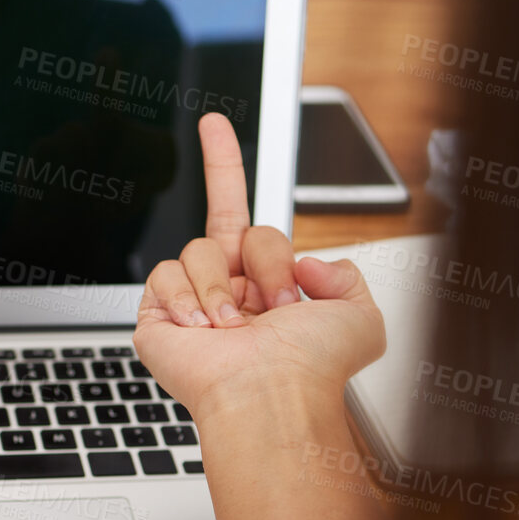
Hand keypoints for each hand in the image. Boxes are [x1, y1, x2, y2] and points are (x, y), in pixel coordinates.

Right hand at [134, 113, 384, 420]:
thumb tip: (306, 263)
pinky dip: (187, 299)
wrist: (273, 395)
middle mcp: (228, 288)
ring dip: (224, 287)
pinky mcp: (157, 318)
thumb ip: (347, 274)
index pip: (246, 216)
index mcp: (266, 284)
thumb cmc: (313, 367)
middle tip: (278, 301)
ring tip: (235, 327)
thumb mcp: (361, 314)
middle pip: (223, 219)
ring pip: (198, 247)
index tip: (213, 124)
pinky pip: (164, 276)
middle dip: (260, 255)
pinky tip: (203, 330)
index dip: (225, 165)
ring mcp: (190, 302)